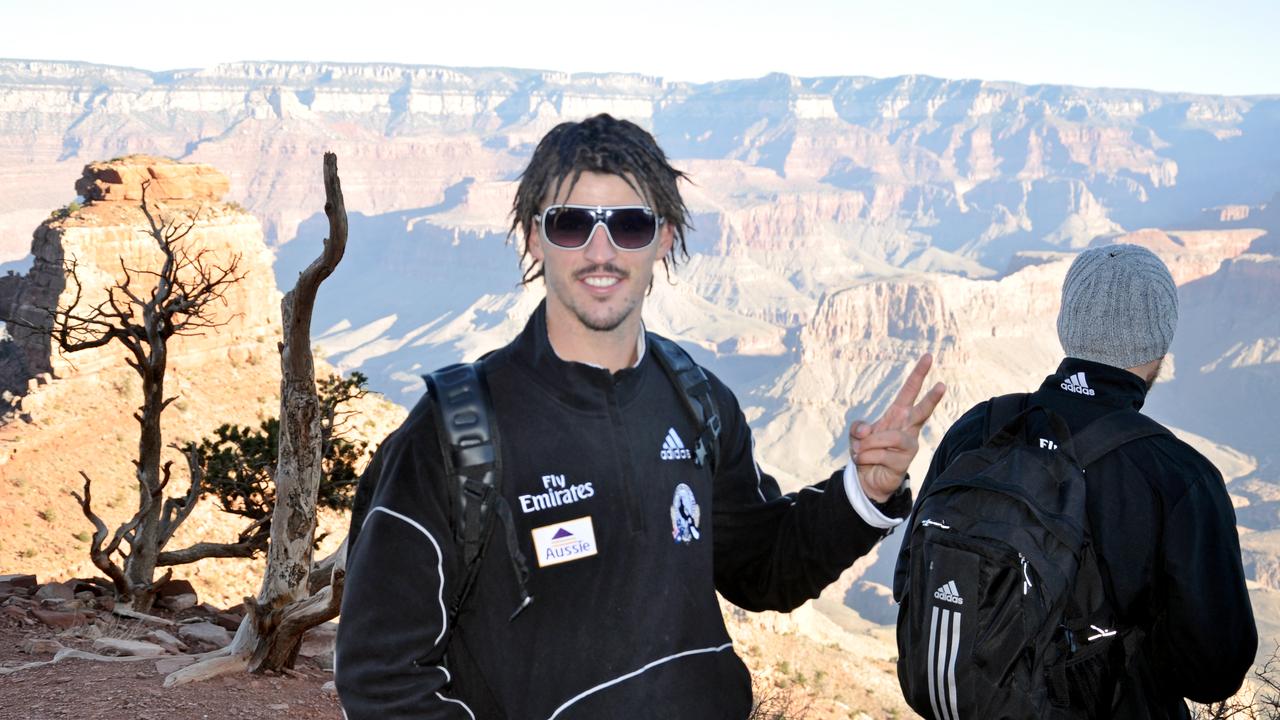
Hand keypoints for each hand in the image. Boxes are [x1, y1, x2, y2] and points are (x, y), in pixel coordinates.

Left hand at [849, 354, 946, 502]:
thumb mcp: (857, 436)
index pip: (909, 392)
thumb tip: (865, 431)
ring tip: (860, 452)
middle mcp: (907, 429)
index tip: (928, 357)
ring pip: (892, 437)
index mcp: (897, 416)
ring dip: (870, 444)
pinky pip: (881, 454)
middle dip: (931, 398)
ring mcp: (908, 446)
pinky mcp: (904, 462)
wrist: (867, 480)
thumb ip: (857, 428)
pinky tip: (864, 461)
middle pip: (922, 412)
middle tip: (942, 385)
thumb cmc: (866, 453)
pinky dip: (866, 456)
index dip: (918, 375)